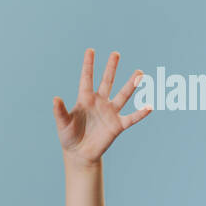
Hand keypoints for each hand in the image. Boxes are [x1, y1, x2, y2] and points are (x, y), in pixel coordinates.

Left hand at [53, 48, 150, 164]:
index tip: (90, 50)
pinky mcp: (117, 126)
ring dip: (131, 85)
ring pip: (122, 96)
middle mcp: (100, 102)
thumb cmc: (69, 137)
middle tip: (115, 54)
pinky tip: (149, 106)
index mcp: (85, 99)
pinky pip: (131, 118)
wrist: (79, 155)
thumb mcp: (63, 124)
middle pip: (107, 82)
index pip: (87, 79)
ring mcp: (110, 113)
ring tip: (139, 73)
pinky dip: (140, 113)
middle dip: (111, 68)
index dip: (88, 65)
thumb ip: (60, 111)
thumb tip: (55, 99)